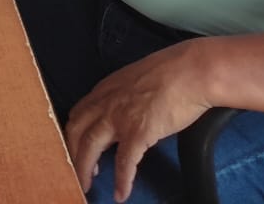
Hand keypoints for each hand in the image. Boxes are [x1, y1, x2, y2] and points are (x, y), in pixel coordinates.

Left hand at [64, 40, 211, 201]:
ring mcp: (119, 117)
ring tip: (86, 188)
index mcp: (104, 89)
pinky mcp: (138, 132)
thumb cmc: (171, 73)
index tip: (77, 149)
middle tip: (76, 172)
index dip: (74, 134)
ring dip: (85, 170)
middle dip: (72, 154)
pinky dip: (122, 180)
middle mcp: (105, 103)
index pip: (78, 114)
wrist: (192, 72)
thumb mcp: (135, 81)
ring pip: (90, 147)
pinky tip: (121, 194)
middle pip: (76, 131)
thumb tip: (124, 111)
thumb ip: (123, 96)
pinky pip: (125, 162)